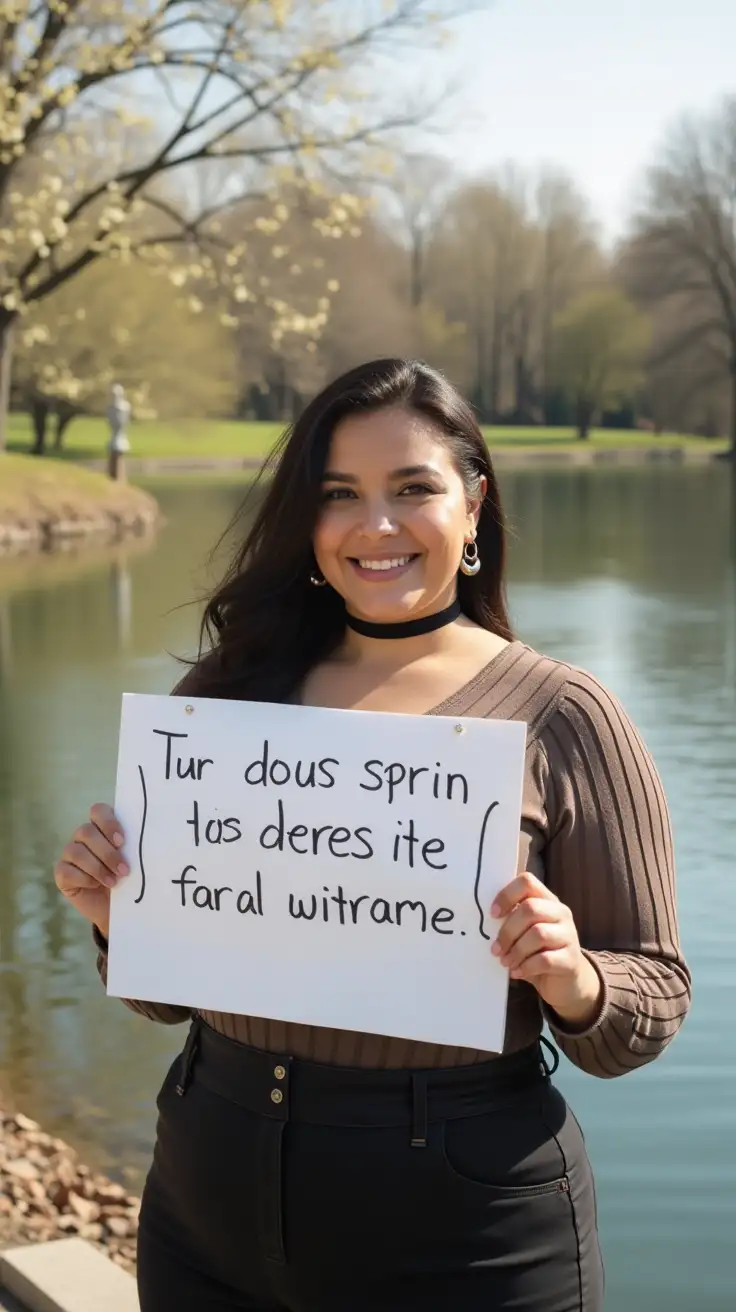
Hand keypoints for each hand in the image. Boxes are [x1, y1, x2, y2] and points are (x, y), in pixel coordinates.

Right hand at [53, 803, 127, 940]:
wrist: (121, 908)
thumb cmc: (132, 880)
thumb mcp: (138, 862)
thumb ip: (137, 847)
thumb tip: (150, 839)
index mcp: (104, 827)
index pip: (98, 811)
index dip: (108, 823)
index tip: (122, 841)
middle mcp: (85, 837)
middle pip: (86, 831)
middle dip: (107, 852)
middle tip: (124, 870)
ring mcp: (71, 853)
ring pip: (75, 850)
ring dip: (97, 867)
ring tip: (113, 882)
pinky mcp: (62, 873)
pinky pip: (66, 870)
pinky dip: (83, 878)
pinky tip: (95, 885)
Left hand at [490, 872, 602, 1028]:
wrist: (565, 983)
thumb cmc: (538, 953)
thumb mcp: (525, 933)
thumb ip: (511, 921)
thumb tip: (482, 922)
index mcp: (547, 900)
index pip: (527, 882)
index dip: (506, 895)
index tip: (493, 914)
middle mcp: (561, 913)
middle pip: (530, 909)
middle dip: (507, 930)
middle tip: (496, 949)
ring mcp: (569, 936)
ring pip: (538, 934)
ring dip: (516, 950)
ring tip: (505, 962)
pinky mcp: (571, 960)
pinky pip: (545, 960)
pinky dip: (526, 967)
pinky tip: (517, 972)